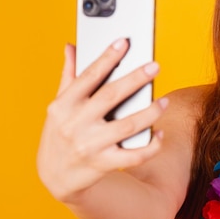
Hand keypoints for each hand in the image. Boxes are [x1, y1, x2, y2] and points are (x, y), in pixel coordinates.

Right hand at [37, 38, 166, 202]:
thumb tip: (70, 46)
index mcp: (64, 105)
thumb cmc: (60, 133)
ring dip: (150, 112)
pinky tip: (160, 133)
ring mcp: (90, 145)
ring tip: (164, 101)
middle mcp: (75, 124)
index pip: (89, 76)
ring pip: (128, 125)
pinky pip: (134, 155)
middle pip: (111, 96)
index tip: (124, 42)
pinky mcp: (103, 164)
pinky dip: (151, 145)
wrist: (55, 176)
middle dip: (136, 79)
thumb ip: (69, 76)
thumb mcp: (59, 106)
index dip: (107, 58)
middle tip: (155, 66)